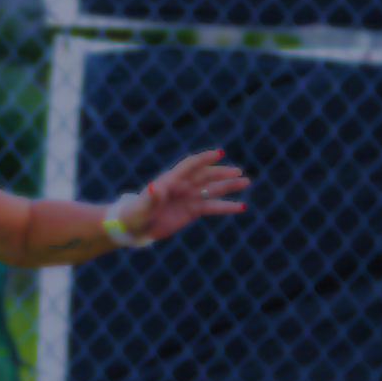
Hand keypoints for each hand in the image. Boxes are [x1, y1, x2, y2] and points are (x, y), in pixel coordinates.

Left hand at [123, 149, 250, 240]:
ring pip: (213, 189)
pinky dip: (227, 207)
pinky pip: (213, 207)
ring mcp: (189, 197)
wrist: (136, 226)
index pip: (190, 165)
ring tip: (246, 181)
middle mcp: (183, 185)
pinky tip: (241, 206)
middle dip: (222, 173)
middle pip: (206, 175)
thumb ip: (150, 198)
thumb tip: (154, 189)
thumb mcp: (142, 207)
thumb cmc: (136, 213)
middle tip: (238, 172)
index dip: (204, 159)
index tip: (219, 154)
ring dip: (229, 185)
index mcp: (171, 180)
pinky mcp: (193, 210)